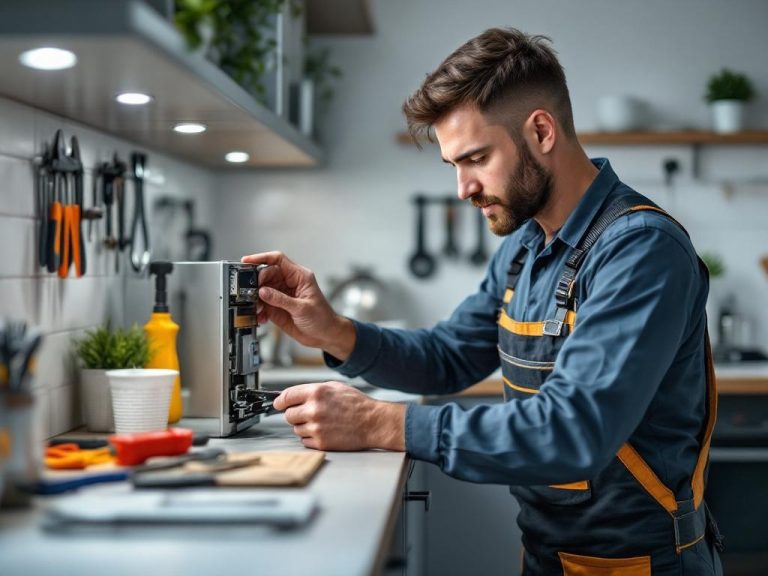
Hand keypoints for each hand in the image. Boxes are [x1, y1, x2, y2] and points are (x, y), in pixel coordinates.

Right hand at [241, 251, 354, 360]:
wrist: (325, 336)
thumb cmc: (323, 319)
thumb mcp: (302, 308)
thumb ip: (281, 300)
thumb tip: (263, 292)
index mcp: (299, 276)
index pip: (278, 260)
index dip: (261, 258)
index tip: (247, 261)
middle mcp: (289, 283)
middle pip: (267, 274)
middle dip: (256, 282)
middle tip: (251, 292)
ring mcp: (282, 295)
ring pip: (262, 290)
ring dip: (256, 298)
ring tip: (256, 308)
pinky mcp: (277, 307)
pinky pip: (263, 304)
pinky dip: (259, 310)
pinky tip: (260, 316)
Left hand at [274, 382, 405, 451]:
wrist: (372, 422)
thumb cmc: (356, 404)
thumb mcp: (334, 387)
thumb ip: (311, 390)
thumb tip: (291, 396)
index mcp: (316, 392)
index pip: (286, 397)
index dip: (280, 401)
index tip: (278, 404)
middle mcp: (313, 409)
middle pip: (288, 415)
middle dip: (295, 414)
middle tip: (307, 414)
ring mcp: (316, 427)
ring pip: (296, 429)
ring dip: (304, 426)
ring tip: (322, 422)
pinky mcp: (320, 442)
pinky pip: (305, 441)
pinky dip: (311, 438)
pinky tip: (325, 431)